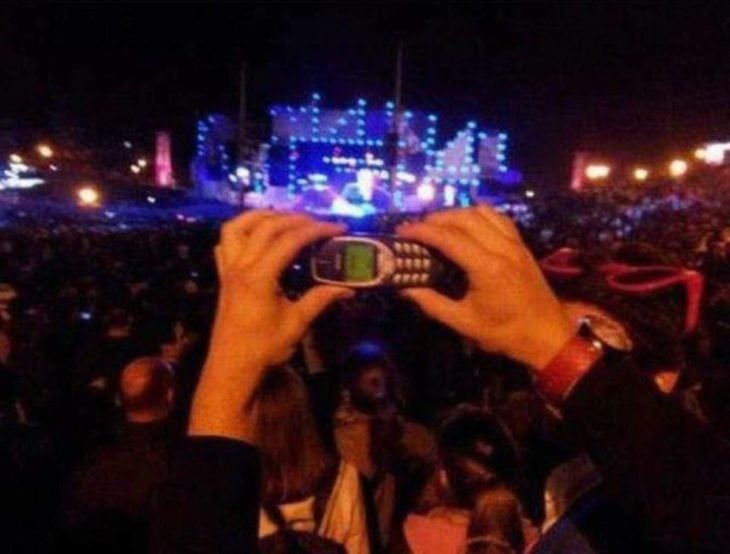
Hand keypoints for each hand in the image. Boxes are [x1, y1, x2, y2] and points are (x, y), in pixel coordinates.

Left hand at [189, 211, 352, 440]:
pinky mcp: (223, 276)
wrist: (232, 367)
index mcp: (259, 276)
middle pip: (267, 226)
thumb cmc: (264, 348)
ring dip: (262, 216)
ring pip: (238, 227)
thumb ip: (320, 300)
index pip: (290, 240)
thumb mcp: (296, 323)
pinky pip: (225, 243)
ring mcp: (228, 269)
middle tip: (318, 223)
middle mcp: (240, 266)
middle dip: (295, 219)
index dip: (316, 230)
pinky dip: (240, 232)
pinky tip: (256, 236)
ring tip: (285, 218)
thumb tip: (348, 289)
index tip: (338, 228)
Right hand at [397, 206, 572, 368]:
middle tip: (416, 229)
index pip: (449, 238)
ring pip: (482, 212)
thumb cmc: (505, 333)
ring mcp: (515, 244)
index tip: (402, 231)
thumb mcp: (464, 322)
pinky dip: (479, 215)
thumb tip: (405, 289)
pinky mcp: (521, 245)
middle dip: (436, 219)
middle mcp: (502, 248)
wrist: (547, 335)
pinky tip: (467, 224)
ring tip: (438, 226)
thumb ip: (432, 303)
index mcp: (487, 268)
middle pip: (464, 218)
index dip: (422, 231)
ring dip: (457, 214)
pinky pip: (499, 218)